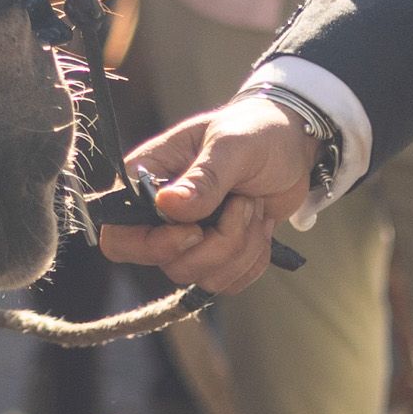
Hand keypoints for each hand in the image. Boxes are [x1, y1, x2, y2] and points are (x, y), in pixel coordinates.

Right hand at [95, 94, 319, 294]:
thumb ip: (203, 177)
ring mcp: (190, 238)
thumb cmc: (255, 130)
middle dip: (218, 244)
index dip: (151, 245)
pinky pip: (229, 282)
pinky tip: (260, 225)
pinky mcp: (218, 254)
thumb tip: (167, 204)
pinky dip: (253, 259)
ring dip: (241, 248)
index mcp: (148, 179)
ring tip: (254, 207)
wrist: (293, 144)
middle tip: (243, 203)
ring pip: (203, 277)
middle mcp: (162, 215)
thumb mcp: (232, 145)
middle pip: (169, 264)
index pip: (119, 234)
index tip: (195, 230)